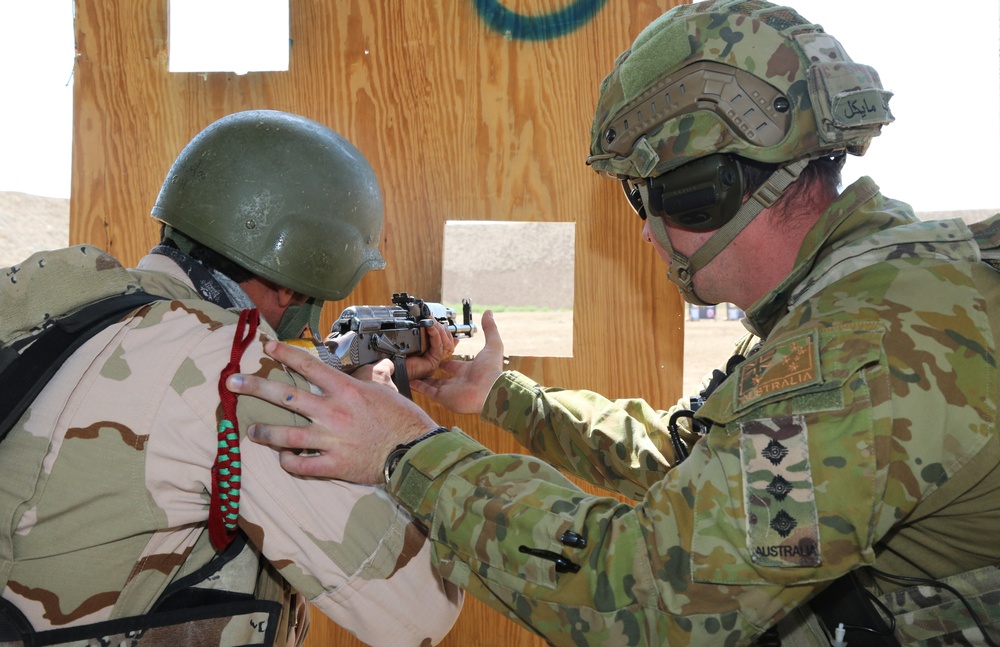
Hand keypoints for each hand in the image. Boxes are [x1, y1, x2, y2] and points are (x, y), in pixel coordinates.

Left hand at [227, 340, 439, 483]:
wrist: (413, 451)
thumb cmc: (403, 420)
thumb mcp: (388, 391)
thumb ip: (375, 378)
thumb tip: (378, 366)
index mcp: (345, 390)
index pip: (308, 365)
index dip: (285, 354)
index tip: (268, 346)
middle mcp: (332, 411)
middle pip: (285, 396)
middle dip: (254, 387)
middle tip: (231, 382)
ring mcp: (330, 439)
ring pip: (285, 434)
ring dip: (263, 431)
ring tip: (250, 430)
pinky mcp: (332, 464)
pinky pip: (301, 464)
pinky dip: (288, 461)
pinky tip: (283, 458)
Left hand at [405, 320, 458, 379]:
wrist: (394, 366)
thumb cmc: (400, 356)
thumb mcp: (412, 341)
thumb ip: (420, 334)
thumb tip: (427, 324)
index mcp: (432, 352)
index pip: (446, 340)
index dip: (444, 329)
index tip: (435, 320)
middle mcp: (436, 356)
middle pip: (448, 341)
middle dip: (442, 328)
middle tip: (432, 318)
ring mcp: (436, 360)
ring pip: (446, 343)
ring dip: (439, 329)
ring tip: (431, 321)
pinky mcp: (433, 361)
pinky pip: (438, 346)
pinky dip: (435, 334)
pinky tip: (430, 327)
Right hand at [411, 310, 503, 414]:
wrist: (489, 392)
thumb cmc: (492, 371)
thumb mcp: (492, 345)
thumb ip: (490, 329)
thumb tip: (489, 313)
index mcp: (467, 369)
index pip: (452, 364)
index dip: (444, 358)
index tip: (435, 353)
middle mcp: (458, 380)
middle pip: (440, 374)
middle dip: (431, 368)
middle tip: (420, 361)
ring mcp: (450, 390)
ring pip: (431, 383)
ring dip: (421, 377)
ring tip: (410, 369)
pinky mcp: (443, 397)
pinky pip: (427, 392)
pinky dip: (418, 386)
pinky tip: (409, 379)